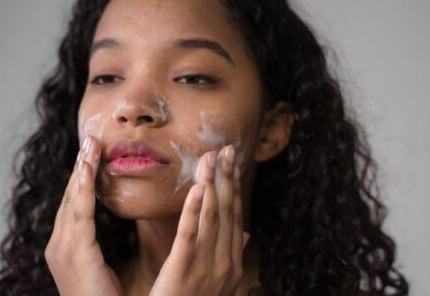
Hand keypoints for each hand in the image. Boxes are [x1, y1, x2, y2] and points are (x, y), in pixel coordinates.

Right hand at [44, 135, 121, 295]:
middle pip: (70, 197)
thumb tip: (103, 222)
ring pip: (73, 200)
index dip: (82, 178)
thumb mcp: (98, 264)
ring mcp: (63, 248)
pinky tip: (88, 168)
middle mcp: (59, 244)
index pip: (74, 205)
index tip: (91, 155)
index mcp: (66, 245)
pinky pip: (81, 213)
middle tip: (90, 140)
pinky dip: (84, 189)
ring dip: (82, 170)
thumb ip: (95, 242)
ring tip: (90, 145)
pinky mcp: (75, 252)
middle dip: (80, 167)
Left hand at [150, 145, 248, 295]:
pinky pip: (190, 235)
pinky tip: (196, 188)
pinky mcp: (183, 270)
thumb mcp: (218, 281)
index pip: (234, 216)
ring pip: (211, 217)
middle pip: (227, 211)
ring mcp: (207, 267)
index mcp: (232, 261)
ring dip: (212, 184)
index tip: (233, 162)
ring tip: (211, 158)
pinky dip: (194, 210)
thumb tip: (246, 232)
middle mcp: (226, 262)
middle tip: (227, 149)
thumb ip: (231, 253)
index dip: (234, 187)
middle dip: (227, 178)